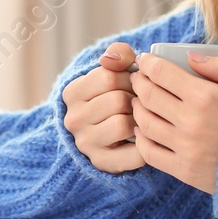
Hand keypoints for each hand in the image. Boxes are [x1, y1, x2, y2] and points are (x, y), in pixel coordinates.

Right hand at [62, 42, 144, 173]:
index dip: (129, 78)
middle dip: (136, 98)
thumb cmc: (113, 97)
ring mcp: (85, 143)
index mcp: (72, 93)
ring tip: (141, 117)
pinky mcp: (102, 163)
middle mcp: (73, 119)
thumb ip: (118, 55)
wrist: (103, 134)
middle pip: (118, 100)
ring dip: (139, 120)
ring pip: (123, 124)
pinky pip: (134, 152)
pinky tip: (143, 137)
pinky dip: (145, 144)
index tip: (132, 84)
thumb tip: (112, 58)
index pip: (108, 77)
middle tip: (140, 101)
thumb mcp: (112, 72)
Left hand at [131, 51, 217, 193]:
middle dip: (139, 83)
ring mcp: (185, 150)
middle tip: (140, 78)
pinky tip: (144, 130)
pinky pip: (149, 153)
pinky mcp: (184, 172)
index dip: (148, 63)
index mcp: (207, 97)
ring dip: (137, 109)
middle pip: (148, 96)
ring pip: (145, 123)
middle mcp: (191, 123)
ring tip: (141, 102)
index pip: (161, 74)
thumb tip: (190, 56)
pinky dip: (141, 138)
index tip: (145, 60)